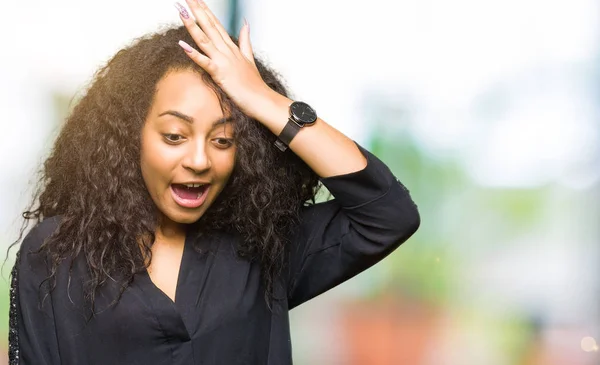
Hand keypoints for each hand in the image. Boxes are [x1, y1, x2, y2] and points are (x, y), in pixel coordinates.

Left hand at [175, 0, 273, 118]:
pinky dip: (194, 54)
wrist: (261, 99)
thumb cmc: (254, 84)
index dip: (206, 11)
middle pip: (209, 26)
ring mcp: (223, 61)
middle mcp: (226, 51)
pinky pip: (204, 62)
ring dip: (192, 25)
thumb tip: (245, 23)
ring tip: (181, 11)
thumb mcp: (249, 58)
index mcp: (232, 48)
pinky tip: (182, 45)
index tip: (197, 0)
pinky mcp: (219, 74)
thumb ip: (245, 40)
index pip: (216, 24)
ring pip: (204, 40)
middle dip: (197, 11)